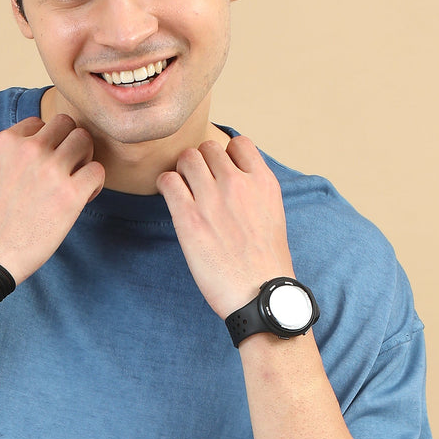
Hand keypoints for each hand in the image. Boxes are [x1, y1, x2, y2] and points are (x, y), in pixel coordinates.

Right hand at [0, 114, 105, 283]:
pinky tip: (82, 199)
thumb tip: (33, 153)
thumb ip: (10, 157)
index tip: (45, 165)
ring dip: (85, 158)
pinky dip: (94, 183)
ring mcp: (50, 169)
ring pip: (84, 140)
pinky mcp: (69, 194)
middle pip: (66, 124)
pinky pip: (97, 171)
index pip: (39, 123)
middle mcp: (28, 149)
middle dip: (69, 143)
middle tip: (66, 170)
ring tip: (75, 183)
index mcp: (5, 142)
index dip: (47, 142)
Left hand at [156, 136, 295, 318]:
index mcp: (263, 182)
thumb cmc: (266, 264)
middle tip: (198, 184)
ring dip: (182, 171)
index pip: (239, 143)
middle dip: (201, 162)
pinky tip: (171, 199)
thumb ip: (255, 192)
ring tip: (184, 191)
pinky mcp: (189, 218)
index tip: (221, 172)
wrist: (260, 295)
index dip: (226, 155)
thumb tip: (235, 179)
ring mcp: (212, 199)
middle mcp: (238, 184)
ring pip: (186, 158)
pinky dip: (166, 185)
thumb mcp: (272, 215)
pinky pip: (167, 181)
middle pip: (208, 148)